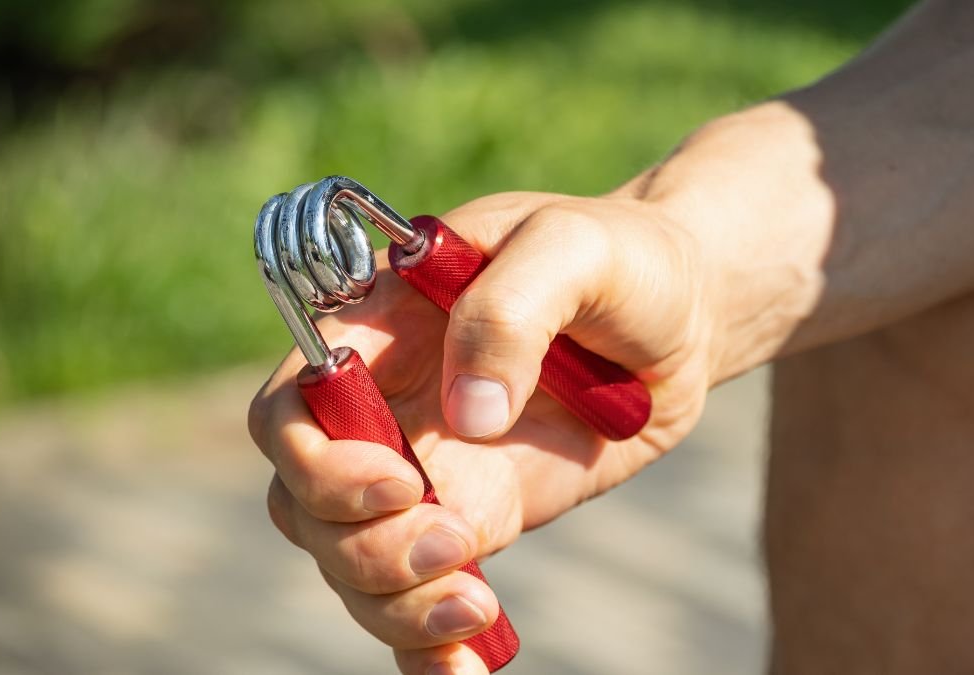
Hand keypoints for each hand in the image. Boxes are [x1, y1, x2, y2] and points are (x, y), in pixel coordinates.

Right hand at [248, 190, 715, 673]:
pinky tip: (467, 666)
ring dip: (396, 605)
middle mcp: (390, 408)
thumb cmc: (621, 258)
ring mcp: (433, 470)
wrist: (682, 316)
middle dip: (362, 547)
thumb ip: (511, 310)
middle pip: (307, 505)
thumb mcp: (573, 246)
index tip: (401, 482)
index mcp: (381, 330)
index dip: (317, 462)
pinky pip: (423, 593)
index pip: (291, 410)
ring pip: (355, 564)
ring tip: (479, 606)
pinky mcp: (482, 517)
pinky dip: (427, 645)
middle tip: (457, 546)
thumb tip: (470, 418)